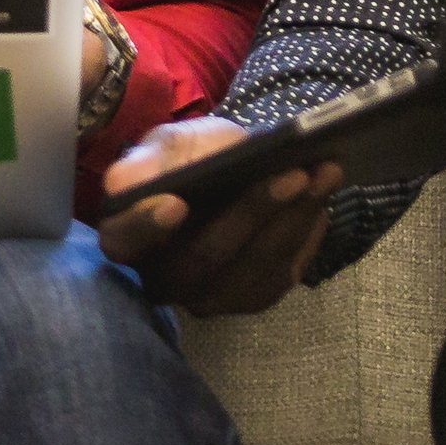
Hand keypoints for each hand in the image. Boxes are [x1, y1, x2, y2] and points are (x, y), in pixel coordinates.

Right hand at [96, 116, 340, 317]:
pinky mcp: (250, 298)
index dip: (147, 227)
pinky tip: (322, 198)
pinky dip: (306, 232)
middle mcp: (163, 280)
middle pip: (203, 257)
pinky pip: (281, 274)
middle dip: (251, 212)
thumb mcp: (168, 146)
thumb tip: (123, 183)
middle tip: (292, 174)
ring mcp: (209, 296)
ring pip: (251, 268)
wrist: (226, 175)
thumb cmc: (188, 160)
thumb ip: (148, 162)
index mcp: (127, 238)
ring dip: (292, 219)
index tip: (175, 203)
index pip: (125, 241)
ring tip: (322, 175)